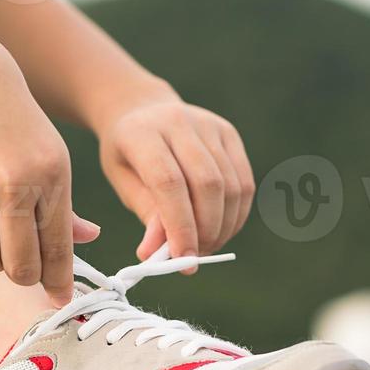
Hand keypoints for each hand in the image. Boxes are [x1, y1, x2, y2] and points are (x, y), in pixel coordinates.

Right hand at [0, 0, 98, 304]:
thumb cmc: (8, 110)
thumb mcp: (49, 149)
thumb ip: (63, 201)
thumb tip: (87, 240)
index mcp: (55, 174)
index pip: (60, 248)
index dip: (60, 282)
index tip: (61, 300)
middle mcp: (18, 183)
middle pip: (21, 267)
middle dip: (25, 276)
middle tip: (23, 268)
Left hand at [99, 97, 254, 260]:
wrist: (143, 110)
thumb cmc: (129, 154)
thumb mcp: (124, 182)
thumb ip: (146, 214)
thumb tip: (157, 253)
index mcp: (142, 133)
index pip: (168, 182)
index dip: (179, 225)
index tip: (183, 259)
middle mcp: (179, 122)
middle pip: (207, 183)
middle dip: (206, 229)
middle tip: (195, 257)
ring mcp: (209, 125)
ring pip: (231, 185)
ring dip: (224, 226)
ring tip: (207, 246)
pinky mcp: (229, 134)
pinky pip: (244, 182)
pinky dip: (237, 214)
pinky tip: (222, 229)